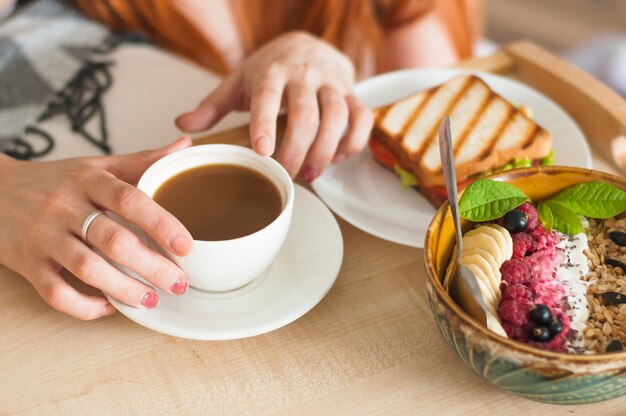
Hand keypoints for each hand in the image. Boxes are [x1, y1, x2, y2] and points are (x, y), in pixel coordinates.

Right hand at [0, 137, 193, 319]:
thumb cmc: (54, 181)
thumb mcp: (96, 165)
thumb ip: (142, 160)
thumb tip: (185, 145)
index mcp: (88, 180)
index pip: (129, 199)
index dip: (161, 223)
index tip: (186, 245)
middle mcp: (65, 207)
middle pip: (114, 240)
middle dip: (152, 266)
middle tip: (179, 283)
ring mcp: (44, 236)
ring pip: (86, 269)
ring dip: (124, 289)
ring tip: (152, 300)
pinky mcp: (26, 263)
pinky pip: (54, 292)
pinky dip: (83, 306)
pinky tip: (108, 307)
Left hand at [176, 31, 373, 179]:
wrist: (306, 43)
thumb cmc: (269, 68)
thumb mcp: (238, 82)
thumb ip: (212, 106)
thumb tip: (182, 126)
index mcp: (271, 72)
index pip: (267, 96)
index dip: (265, 124)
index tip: (262, 152)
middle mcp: (304, 74)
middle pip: (306, 114)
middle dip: (297, 150)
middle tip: (288, 175)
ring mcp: (331, 83)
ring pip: (337, 116)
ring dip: (327, 149)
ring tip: (313, 173)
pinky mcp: (352, 91)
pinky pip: (362, 117)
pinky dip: (355, 140)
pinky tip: (339, 156)